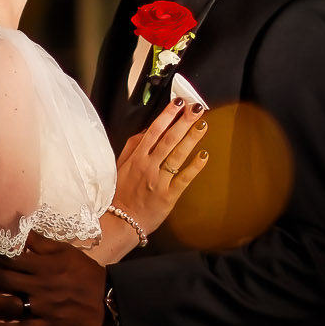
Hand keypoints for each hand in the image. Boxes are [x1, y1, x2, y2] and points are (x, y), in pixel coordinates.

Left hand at [0, 233, 107, 325]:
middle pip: (2, 279)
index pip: (8, 257)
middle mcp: (38, 286)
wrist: (108, 300)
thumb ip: (38, 241)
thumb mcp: (64, 251)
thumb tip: (16, 225)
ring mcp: (41, 308)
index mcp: (42, 265)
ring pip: (6, 303)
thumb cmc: (84, 273)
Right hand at [113, 98, 211, 232]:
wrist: (119, 222)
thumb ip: (133, 147)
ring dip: (192, 138)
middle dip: (183, 121)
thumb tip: (147, 130)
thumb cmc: (120, 194)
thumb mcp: (120, 166)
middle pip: (168, 139)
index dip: (167, 115)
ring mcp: (159, 180)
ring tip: (203, 124)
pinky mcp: (169, 195)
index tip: (178, 103)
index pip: (154, 131)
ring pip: (177, 155)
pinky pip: (184, 178)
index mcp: (136, 157)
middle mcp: (148, 166)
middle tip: (196, 107)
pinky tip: (204, 156)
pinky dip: (194, 166)